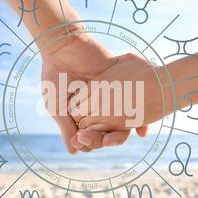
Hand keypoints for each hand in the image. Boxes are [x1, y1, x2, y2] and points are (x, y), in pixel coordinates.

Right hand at [41, 32, 146, 152]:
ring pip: (123, 119)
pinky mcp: (122, 83)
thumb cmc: (55, 76)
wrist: (64, 46)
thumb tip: (74, 152)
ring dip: (125, 130)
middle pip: (109, 131)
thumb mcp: (57, 106)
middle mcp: (98, 107)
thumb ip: (67, 128)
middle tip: (104, 140)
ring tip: (125, 134)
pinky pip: (134, 100)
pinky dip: (140, 114)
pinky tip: (142, 125)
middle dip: (108, 138)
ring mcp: (111, 96)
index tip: (85, 142)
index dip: (90, 142)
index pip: (91, 136)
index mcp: (82, 114)